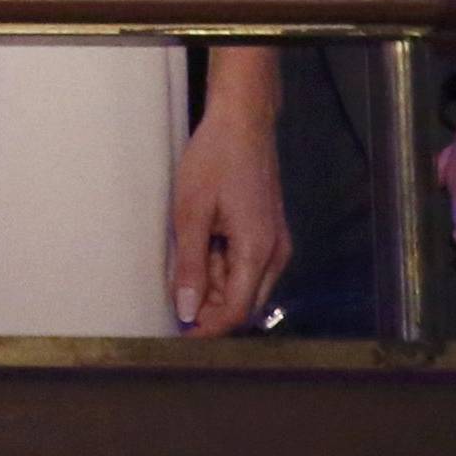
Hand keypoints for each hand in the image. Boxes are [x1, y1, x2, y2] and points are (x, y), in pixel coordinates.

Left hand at [170, 93, 289, 336]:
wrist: (242, 120)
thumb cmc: (216, 158)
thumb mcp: (191, 212)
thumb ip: (191, 267)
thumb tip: (187, 311)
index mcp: (258, 251)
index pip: (236, 313)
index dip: (208, 330)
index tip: (180, 335)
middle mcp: (276, 253)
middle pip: (244, 305)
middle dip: (211, 307)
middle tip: (180, 287)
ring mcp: (276, 242)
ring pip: (246, 287)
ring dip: (217, 284)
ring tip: (191, 250)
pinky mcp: (270, 233)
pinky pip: (249, 267)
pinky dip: (225, 266)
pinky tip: (205, 241)